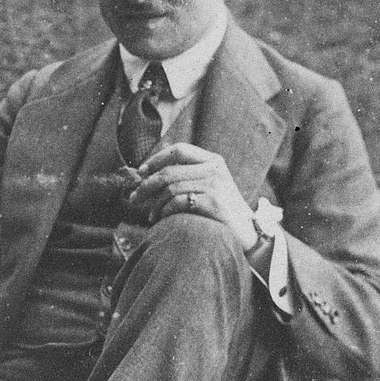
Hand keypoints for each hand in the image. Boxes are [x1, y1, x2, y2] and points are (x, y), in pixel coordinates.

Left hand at [127, 143, 258, 249]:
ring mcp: (215, 184)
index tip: (141, 172)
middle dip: (146, 186)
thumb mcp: (207, 184)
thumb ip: (185, 176)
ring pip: (170, 188)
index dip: (156, 159)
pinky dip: (164, 211)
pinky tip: (161, 218)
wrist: (246, 231)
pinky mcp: (213, 202)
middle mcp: (214, 168)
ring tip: (150, 215)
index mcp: (212, 160)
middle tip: (134, 198)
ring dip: (154, 203)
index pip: (179, 150)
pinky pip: (177, 202)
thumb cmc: (219, 209)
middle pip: (168, 171)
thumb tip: (146, 175)